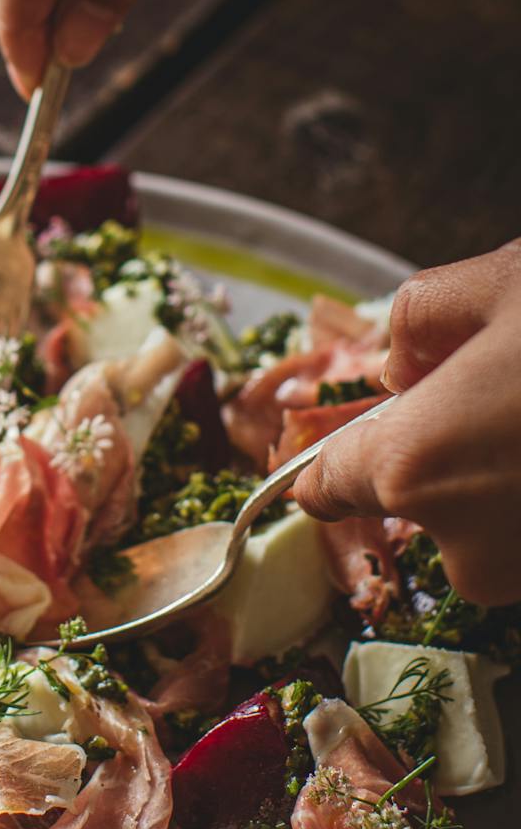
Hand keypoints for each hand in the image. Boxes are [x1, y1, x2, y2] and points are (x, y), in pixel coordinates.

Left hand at [294, 242, 520, 605]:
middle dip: (451, 451)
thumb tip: (400, 361)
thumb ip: (421, 316)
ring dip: (503, 476)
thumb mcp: (502, 283)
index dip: (332, 458)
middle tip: (503, 389)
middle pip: (420, 499)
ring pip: (488, 522)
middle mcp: (463, 546)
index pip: (326, 486)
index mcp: (411, 467)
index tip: (352, 435)